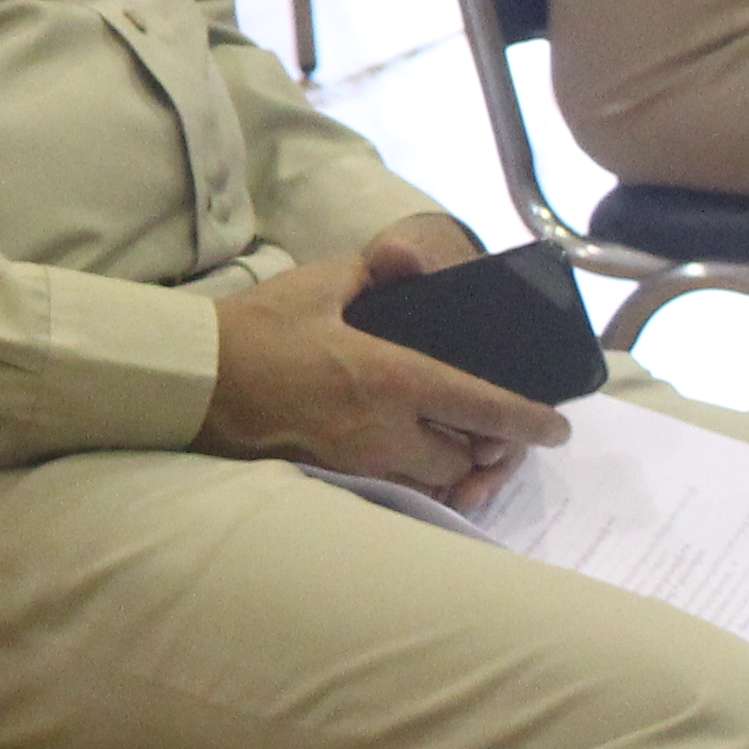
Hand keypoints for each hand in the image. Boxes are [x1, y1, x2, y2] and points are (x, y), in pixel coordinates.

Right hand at [201, 214, 570, 503]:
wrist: (191, 382)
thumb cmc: (253, 329)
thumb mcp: (317, 284)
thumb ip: (373, 270)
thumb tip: (406, 257)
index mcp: (392, 378)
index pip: (483, 407)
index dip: (530, 422)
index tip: (558, 428)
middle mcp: (385, 431)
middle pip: (462, 459)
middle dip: (481, 448)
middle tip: (484, 431)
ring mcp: (357, 463)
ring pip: (429, 482)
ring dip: (447, 469)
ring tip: (449, 450)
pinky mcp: (330, 480)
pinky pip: (392, 491)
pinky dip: (411, 482)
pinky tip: (403, 462)